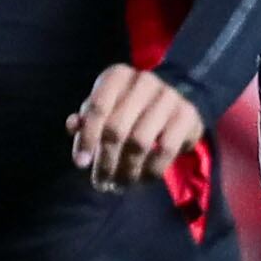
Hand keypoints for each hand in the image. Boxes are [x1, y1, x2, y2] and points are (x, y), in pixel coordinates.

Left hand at [68, 65, 202, 190]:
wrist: (174, 102)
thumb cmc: (129, 107)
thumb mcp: (105, 108)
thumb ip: (87, 119)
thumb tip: (74, 127)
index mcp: (118, 76)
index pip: (98, 108)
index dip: (87, 138)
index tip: (80, 164)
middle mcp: (144, 81)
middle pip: (116, 129)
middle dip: (106, 161)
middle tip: (101, 183)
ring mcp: (168, 97)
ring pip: (140, 142)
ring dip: (127, 170)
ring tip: (119, 185)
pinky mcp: (187, 115)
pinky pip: (165, 150)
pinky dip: (151, 170)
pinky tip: (141, 180)